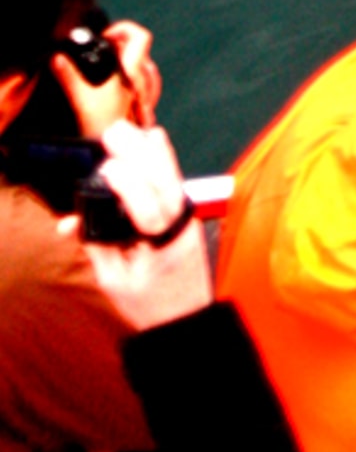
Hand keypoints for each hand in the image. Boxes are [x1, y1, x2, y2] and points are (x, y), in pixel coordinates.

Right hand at [47, 20, 161, 136]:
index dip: (125, 29)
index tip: (107, 35)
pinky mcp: (142, 107)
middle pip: (143, 51)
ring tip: (114, 65)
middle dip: (123, 46)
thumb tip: (58, 58)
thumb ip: (67, 74)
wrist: (116, 148)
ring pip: (148, 69)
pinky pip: (147, 87)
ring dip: (132, 63)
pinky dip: (137, 82)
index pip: (141, 37)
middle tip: (105, 49)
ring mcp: (144, 94)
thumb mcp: (80, 96)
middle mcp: (141, 81)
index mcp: (130, 72)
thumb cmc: (103, 125)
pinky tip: (124, 85)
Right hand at [57, 121, 210, 330]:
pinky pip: (175, 184)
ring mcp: (188, 222)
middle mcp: (181, 230)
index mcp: (163, 249)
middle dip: (140, 156)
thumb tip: (70, 222)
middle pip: (165, 186)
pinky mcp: (187, 218)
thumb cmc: (151, 304)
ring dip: (152, 153)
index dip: (131, 189)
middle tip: (113, 133)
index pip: (150, 212)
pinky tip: (153, 139)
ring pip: (174, 181)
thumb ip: (95, 246)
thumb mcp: (115, 281)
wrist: (188, 321)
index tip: (109, 169)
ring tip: (129, 130)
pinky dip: (162, 161)